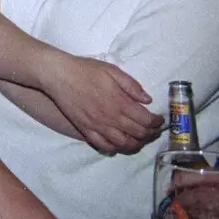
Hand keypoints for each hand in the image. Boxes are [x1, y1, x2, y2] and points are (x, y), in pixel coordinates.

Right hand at [38, 51, 160, 154]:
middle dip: (151, 134)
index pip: (147, 120)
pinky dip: (115, 148)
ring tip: (140, 139)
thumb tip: (148, 100)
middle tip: (154, 130)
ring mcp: (98, 126)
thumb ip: (132, 86)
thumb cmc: (86, 70)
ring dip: (137, 144)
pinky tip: (119, 144)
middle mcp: (111, 118)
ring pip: (124, 144)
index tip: (159, 120)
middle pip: (138, 134)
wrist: (58, 75)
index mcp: (120, 102)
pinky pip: (104, 146)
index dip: (157, 122)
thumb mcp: (113, 71)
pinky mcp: (85, 130)